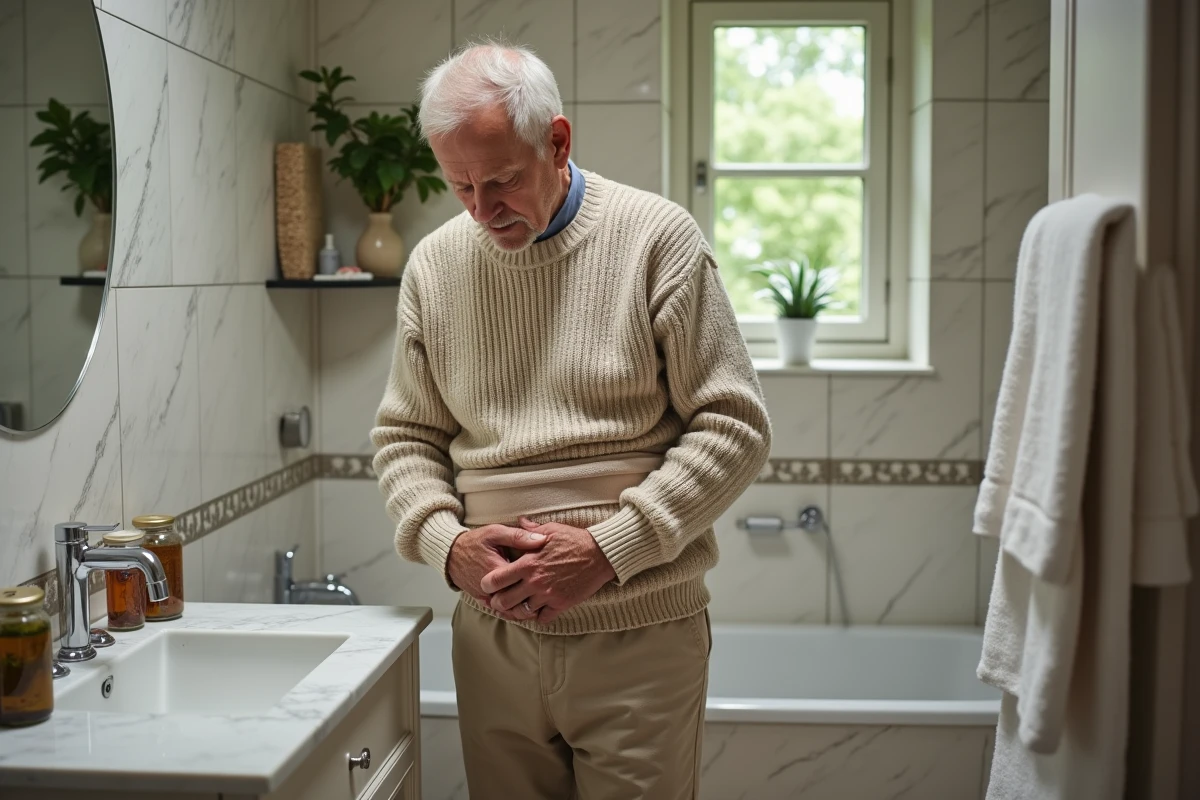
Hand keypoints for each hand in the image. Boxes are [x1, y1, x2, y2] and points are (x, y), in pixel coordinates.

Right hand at [447, 524, 546, 608]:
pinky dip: (514, 610)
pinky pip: (501, 611)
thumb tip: (542, 539)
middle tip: (554, 593)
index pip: (525, 580)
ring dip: (526, 608)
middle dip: (537, 599)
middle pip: (520, 600)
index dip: (542, 580)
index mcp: (497, 570)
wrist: (451, 554)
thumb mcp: (495, 532)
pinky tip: (526, 605)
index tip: (555, 576)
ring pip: (510, 611)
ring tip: (543, 601)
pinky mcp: (483, 601)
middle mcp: (491, 588)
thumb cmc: (474, 541)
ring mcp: (486, 597)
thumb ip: (518, 536)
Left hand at [480, 516, 616, 624]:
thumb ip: (530, 530)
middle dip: (498, 602)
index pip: (496, 579)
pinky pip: (542, 618)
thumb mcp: (551, 530)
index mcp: (528, 563)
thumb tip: (518, 521)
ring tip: (517, 606)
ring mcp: (548, 595)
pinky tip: (538, 609)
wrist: (601, 555)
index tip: (488, 584)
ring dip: (518, 610)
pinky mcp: (561, 604)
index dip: (487, 584)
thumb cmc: (575, 540)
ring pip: (522, 613)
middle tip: (499, 599)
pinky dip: (538, 616)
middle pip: (504, 602)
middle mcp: (535, 582)